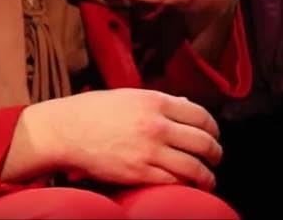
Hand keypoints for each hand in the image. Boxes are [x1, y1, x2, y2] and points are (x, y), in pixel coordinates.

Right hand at [3, 89, 222, 189]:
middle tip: (216, 158)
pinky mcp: (138, 173)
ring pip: (193, 167)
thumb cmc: (97, 110)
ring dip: (207, 175)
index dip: (213, 129)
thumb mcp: (132, 96)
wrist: (66, 130)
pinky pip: (172, 182)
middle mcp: (157, 125)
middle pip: (203, 142)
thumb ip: (162, 102)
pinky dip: (184, 185)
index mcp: (157, 102)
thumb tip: (187, 105)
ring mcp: (148, 150)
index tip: (214, 136)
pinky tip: (187, 186)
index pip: (201, 116)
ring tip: (209, 178)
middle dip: (215, 153)